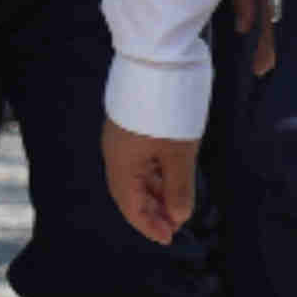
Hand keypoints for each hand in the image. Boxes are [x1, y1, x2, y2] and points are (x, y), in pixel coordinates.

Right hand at [106, 117, 200, 248]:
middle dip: (152, 211)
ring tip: (178, 204)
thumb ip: (178, 188)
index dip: (149, 225)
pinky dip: (156, 174)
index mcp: (122, 164)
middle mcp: (116, 154)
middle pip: (130, 193)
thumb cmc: (169, 108)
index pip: (130, 207)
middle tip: (176, 225)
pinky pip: (141, 160)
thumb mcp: (180, 152)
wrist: (158, 58)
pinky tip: (172, 178)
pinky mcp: (133, 126)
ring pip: (137, 176)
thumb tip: (178, 217)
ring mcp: (123, 139)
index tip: (170, 238)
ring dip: (156, 193)